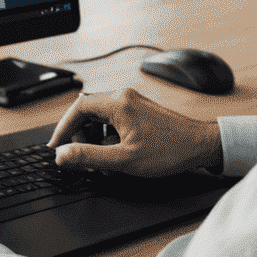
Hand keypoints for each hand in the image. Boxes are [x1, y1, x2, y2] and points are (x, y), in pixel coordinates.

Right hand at [48, 87, 223, 178]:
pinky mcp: (139, 109)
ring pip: (100, 115)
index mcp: (118, 103)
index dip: (63, 128)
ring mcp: (133, 102)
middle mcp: (124, 96)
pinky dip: (107, 135)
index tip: (57, 147)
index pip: (78, 108)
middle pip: (87, 110)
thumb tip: (63, 155)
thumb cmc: (168, 151)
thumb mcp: (123, 160)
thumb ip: (89, 157)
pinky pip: (113, 118)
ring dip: (94, 136)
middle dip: (79, 134)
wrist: (200, 145)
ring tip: (101, 160)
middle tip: (78, 156)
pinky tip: (116, 153)